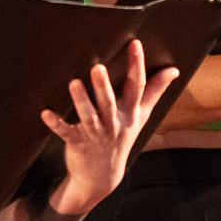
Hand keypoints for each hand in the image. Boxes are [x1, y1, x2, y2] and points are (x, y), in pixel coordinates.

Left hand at [44, 40, 177, 212]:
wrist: (103, 176)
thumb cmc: (122, 137)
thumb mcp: (141, 116)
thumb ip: (155, 91)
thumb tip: (174, 70)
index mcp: (130, 113)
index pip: (136, 87)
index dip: (136, 65)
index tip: (135, 43)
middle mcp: (113, 123)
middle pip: (109, 102)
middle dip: (103, 85)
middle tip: (98, 67)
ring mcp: (95, 134)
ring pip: (88, 116)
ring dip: (80, 101)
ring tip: (73, 83)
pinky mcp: (77, 143)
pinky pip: (66, 133)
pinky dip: (55, 123)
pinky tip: (45, 112)